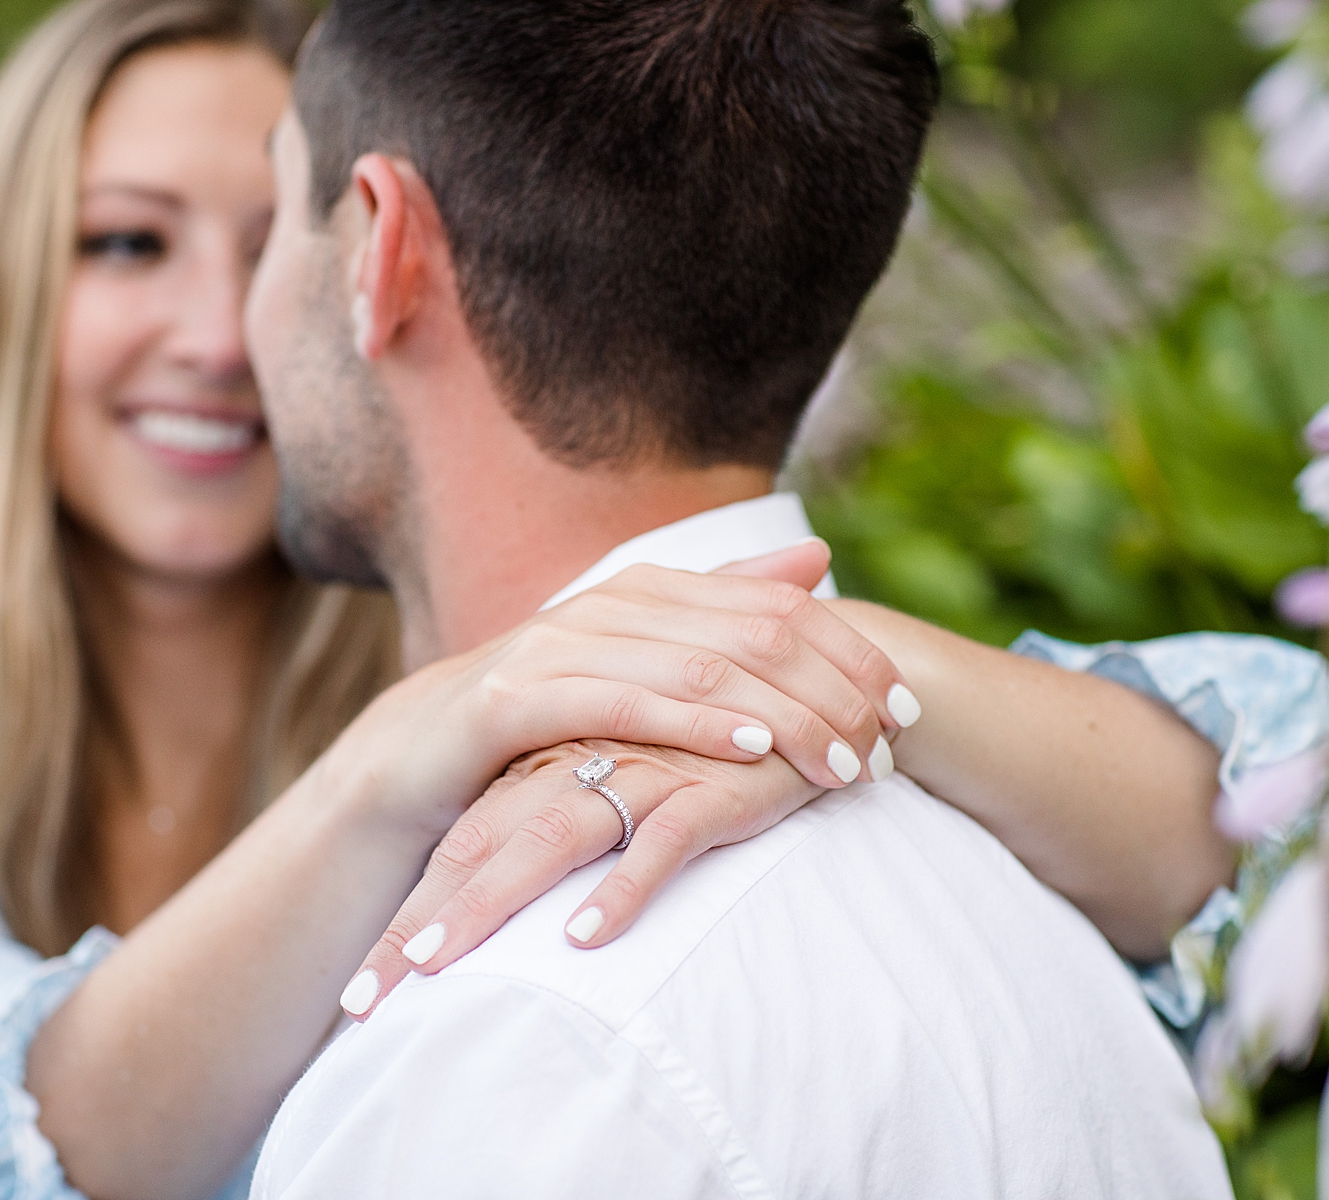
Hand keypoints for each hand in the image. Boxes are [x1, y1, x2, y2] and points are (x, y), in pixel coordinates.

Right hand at [331, 541, 917, 846]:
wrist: (418, 755)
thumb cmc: (543, 719)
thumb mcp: (641, 666)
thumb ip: (725, 611)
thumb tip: (818, 559)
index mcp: (652, 591)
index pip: (781, 609)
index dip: (854, 656)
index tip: (910, 711)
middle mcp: (614, 604)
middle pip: (757, 635)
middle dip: (836, 693)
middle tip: (892, 748)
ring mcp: (563, 643)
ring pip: (702, 668)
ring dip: (786, 717)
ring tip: (845, 760)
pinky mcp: (518, 695)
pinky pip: (624, 705)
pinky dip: (695, 724)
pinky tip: (752, 747)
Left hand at [343, 740, 819, 1016]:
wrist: (806, 687)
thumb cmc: (707, 753)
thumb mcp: (623, 789)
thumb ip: (562, 823)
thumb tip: (510, 904)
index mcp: (549, 765)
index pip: (460, 842)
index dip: (412, 912)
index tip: (360, 994)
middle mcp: (578, 764)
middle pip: (478, 847)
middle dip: (419, 925)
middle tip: (364, 1001)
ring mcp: (639, 771)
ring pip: (546, 840)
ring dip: (487, 907)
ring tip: (436, 969)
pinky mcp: (708, 786)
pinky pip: (660, 840)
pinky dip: (623, 889)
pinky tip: (585, 939)